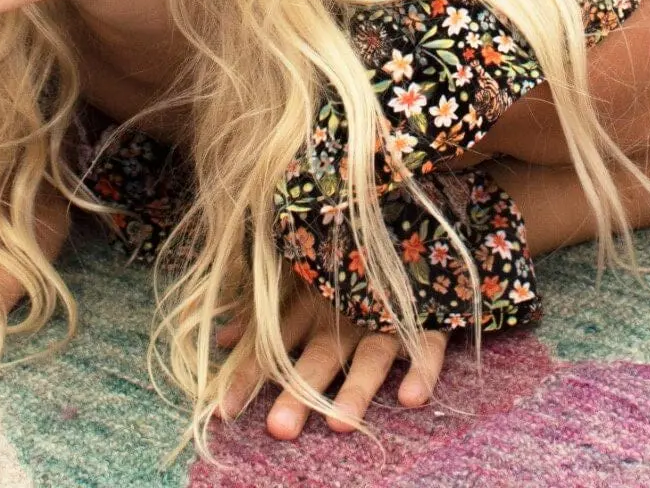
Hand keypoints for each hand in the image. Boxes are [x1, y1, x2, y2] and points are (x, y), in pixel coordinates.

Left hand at [218, 282, 447, 438]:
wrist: (404, 222)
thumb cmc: (347, 259)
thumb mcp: (304, 280)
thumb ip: (265, 312)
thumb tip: (221, 340)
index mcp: (313, 301)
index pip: (276, 341)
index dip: (250, 374)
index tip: (223, 410)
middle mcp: (346, 311)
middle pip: (320, 355)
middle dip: (300, 391)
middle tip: (279, 428)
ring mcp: (387, 314)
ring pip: (370, 355)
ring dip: (356, 388)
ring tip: (340, 425)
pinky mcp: (427, 315)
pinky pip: (427, 345)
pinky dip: (421, 369)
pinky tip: (411, 398)